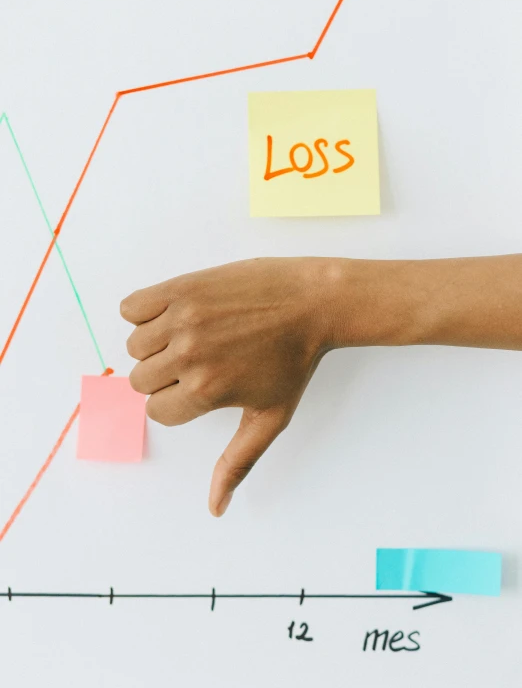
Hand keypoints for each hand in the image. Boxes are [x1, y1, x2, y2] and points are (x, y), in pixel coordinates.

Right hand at [121, 258, 333, 515]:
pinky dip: (143, 313)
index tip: (202, 385)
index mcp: (206, 390)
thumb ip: (237, 462)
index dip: (178, 401)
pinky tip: (173, 316)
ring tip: (191, 337)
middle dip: (164, 376)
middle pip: (140, 380)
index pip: (157, 411)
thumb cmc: (295, 361)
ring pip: (134, 345)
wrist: (314, 303)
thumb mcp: (270, 418)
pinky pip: (131, 307)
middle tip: (200, 360)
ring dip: (154, 345)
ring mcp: (182, 318)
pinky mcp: (181, 287)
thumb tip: (216, 508)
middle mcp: (189, 355)